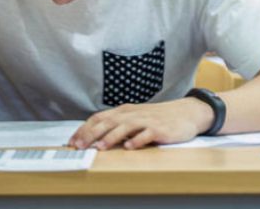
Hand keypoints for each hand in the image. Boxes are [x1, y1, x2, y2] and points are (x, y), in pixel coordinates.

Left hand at [70, 97, 214, 149]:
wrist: (187, 113)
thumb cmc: (158, 117)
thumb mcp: (136, 117)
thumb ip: (118, 124)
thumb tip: (94, 136)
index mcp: (125, 111)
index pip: (100, 117)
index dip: (85, 128)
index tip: (72, 141)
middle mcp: (134, 113)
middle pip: (109, 122)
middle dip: (92, 134)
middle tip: (79, 145)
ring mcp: (147, 120)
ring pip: (126, 126)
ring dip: (111, 137)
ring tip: (100, 147)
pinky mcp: (160, 128)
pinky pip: (147, 134)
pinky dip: (137, 140)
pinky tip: (129, 147)